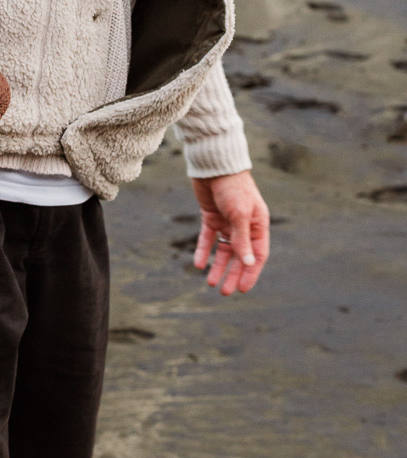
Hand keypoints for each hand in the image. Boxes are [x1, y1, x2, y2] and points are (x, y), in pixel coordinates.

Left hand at [190, 171, 270, 293]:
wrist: (214, 164)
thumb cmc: (233, 187)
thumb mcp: (239, 214)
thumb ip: (242, 239)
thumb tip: (248, 263)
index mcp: (258, 225)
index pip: (257, 255)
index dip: (251, 273)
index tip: (243, 289)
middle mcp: (244, 225)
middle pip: (240, 256)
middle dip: (233, 274)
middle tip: (225, 292)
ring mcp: (227, 221)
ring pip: (224, 250)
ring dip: (218, 267)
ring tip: (211, 283)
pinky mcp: (211, 216)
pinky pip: (208, 238)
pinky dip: (203, 250)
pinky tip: (198, 264)